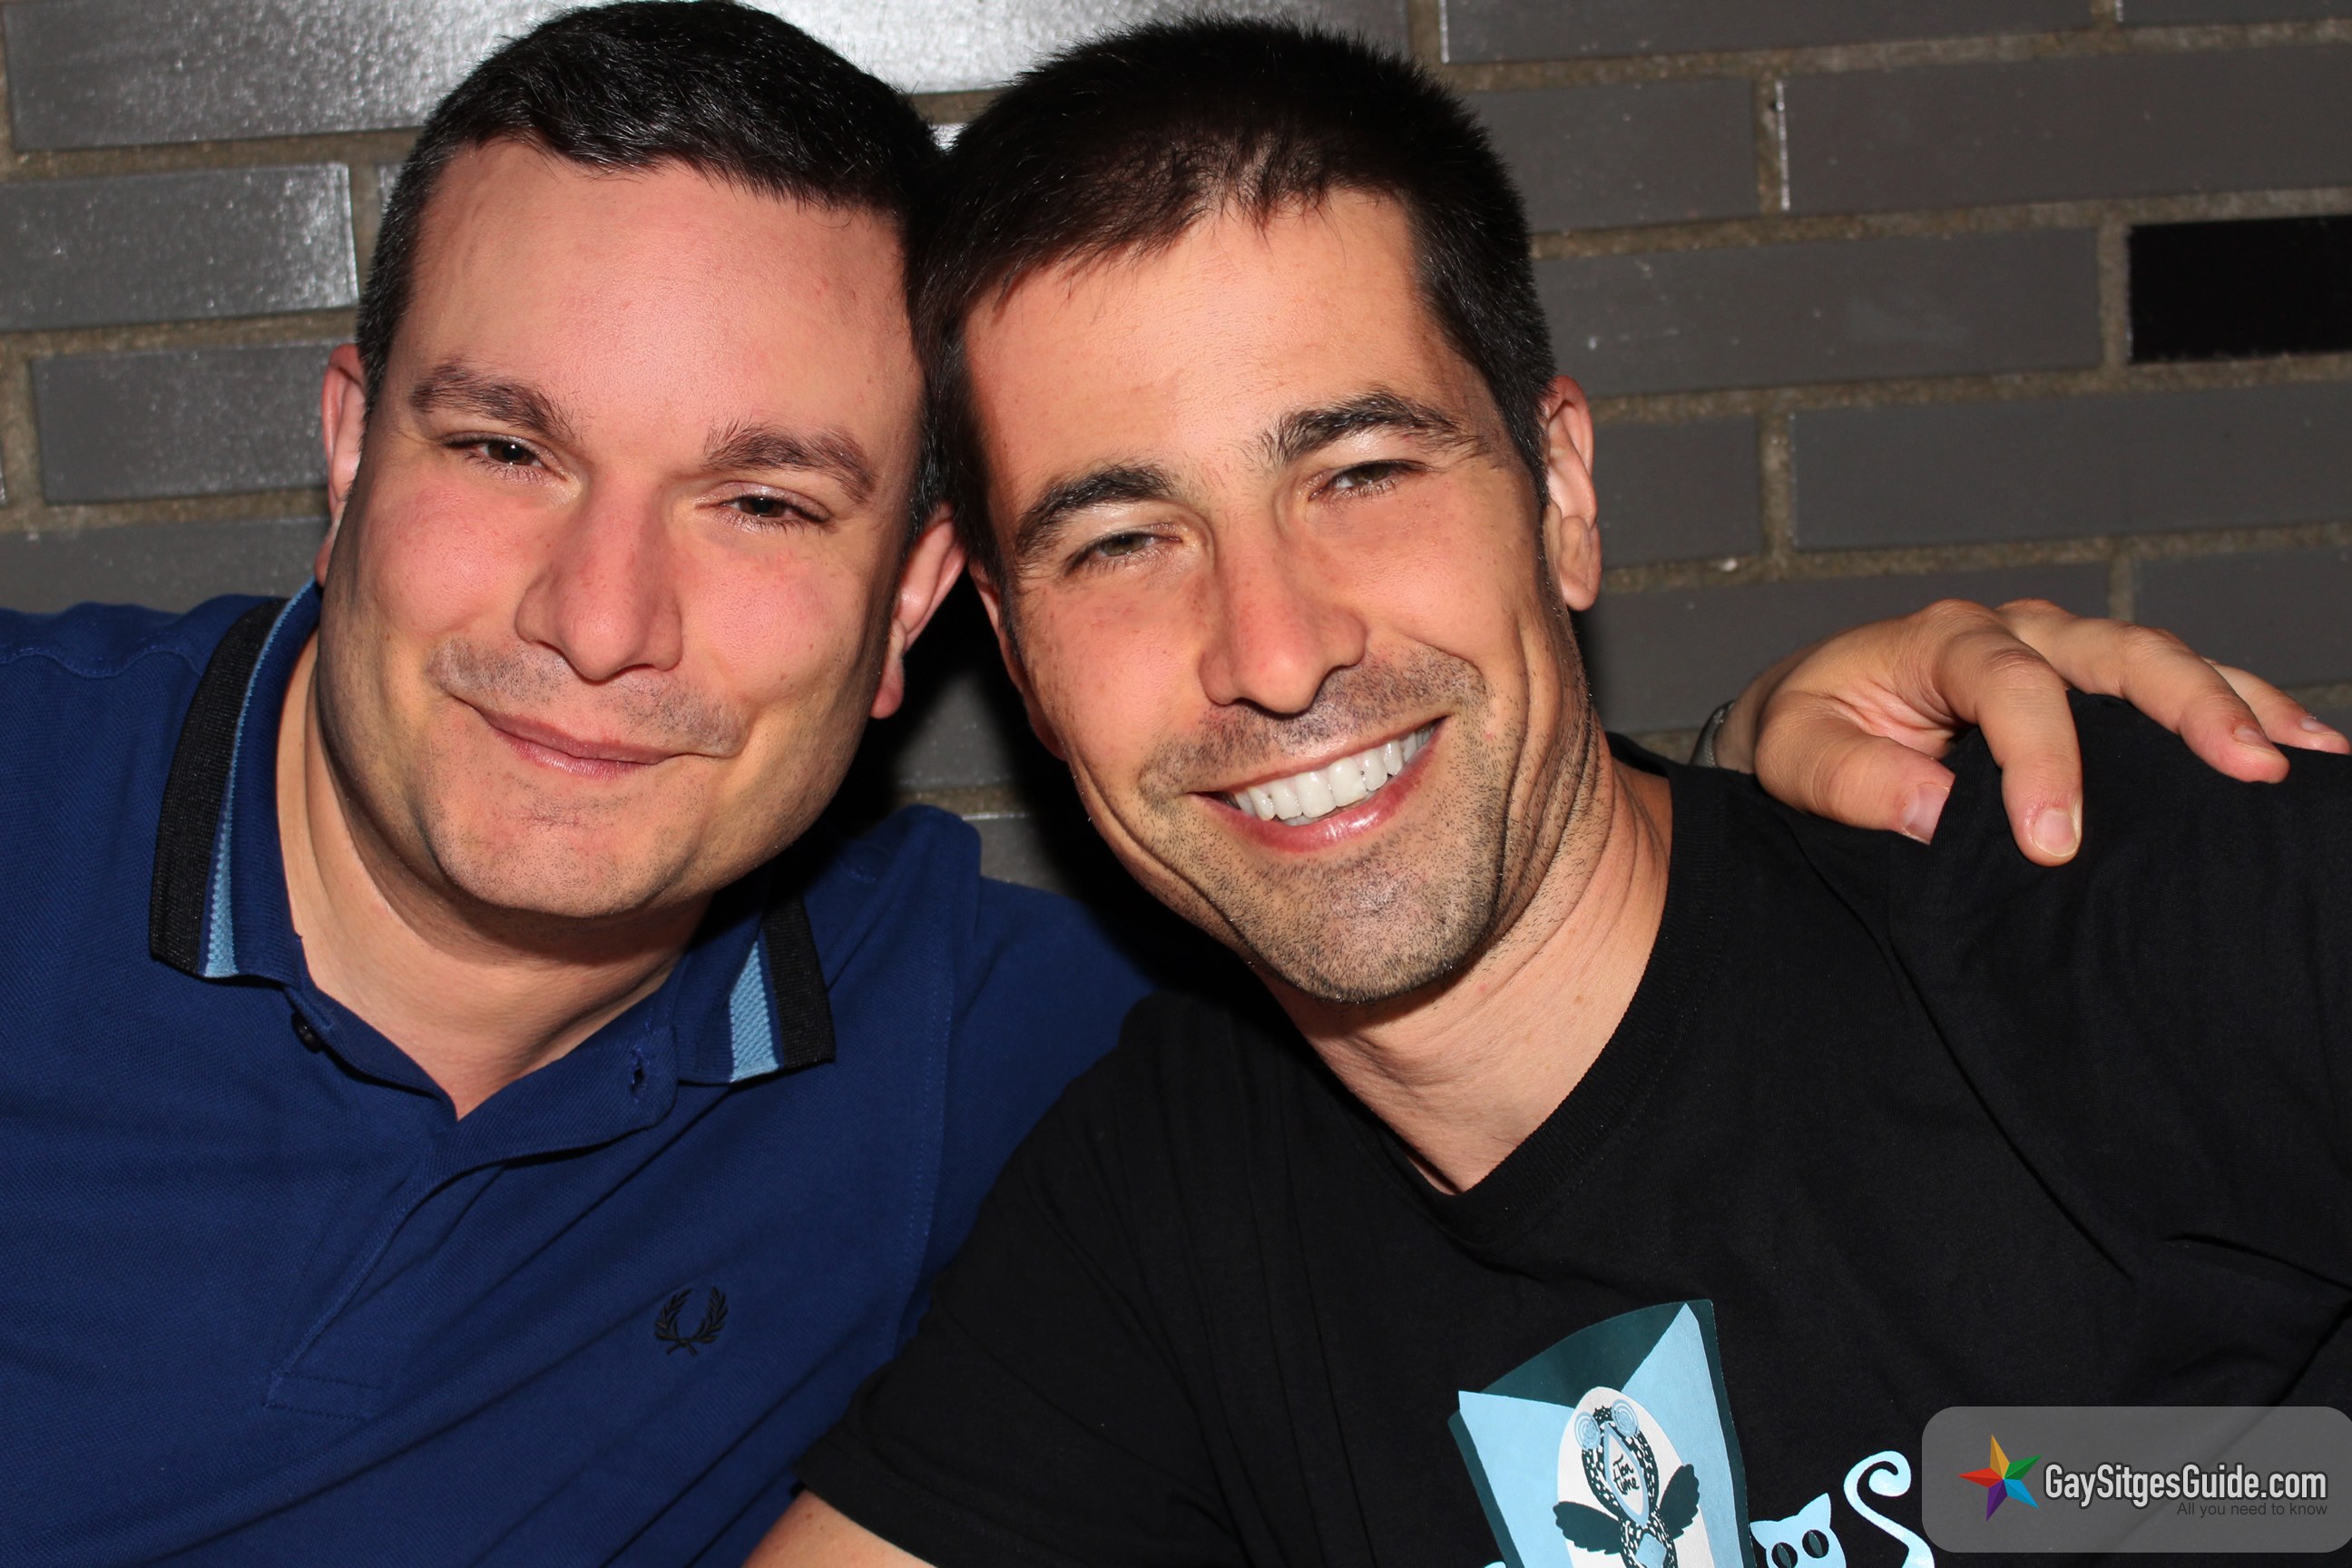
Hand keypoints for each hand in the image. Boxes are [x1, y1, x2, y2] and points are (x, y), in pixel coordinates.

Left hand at [1713, 598, 2348, 864]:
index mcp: (1940, 640)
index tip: (2052, 840)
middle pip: (2118, 652)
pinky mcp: (2092, 694)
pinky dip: (2240, 712)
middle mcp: (2016, 632)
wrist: (1806, 718)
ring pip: (2163, 663)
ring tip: (2306, 758)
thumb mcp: (1793, 752)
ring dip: (2240, 705)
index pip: (2008, 684)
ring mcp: (2063, 656)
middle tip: (2245, 770)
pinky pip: (2172, 693)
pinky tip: (2301, 752)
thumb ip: (1851, 779)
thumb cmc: (1803, 730)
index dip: (2041, 758)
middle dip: (2189, 705)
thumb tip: (1935, 812)